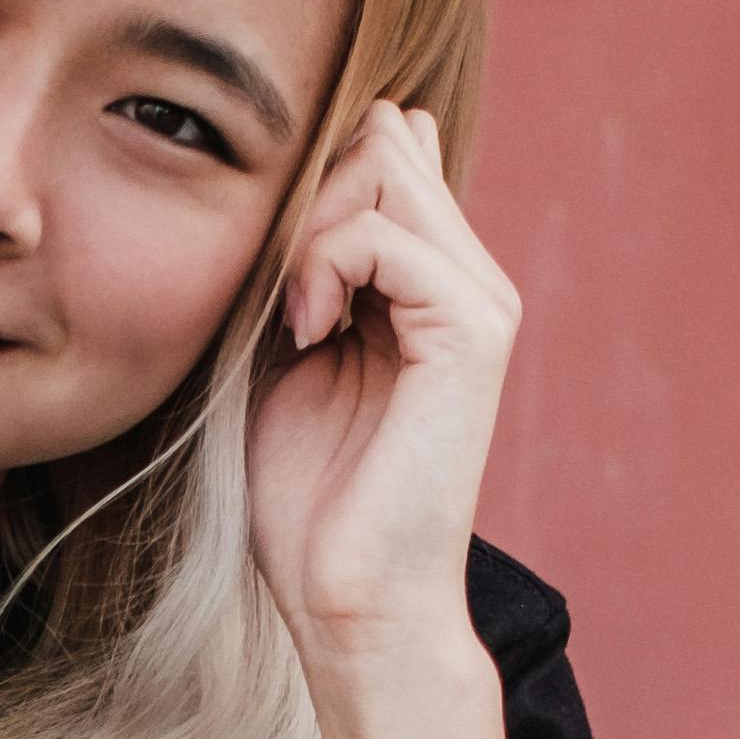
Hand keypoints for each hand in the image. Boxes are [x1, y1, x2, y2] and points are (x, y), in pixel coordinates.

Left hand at [242, 95, 522, 659]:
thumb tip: (296, 176)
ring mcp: (480, 298)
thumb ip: (297, 263)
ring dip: (306, 230)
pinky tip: (305, 333)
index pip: (381, 146)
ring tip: (290, 317)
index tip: (259, 271)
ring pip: (384, 167)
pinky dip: (322, 268)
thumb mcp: (281, 347)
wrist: (346, 598)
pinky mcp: (474, 330)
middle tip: (269, 293)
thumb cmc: (308, 495)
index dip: (304, 180)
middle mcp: (466, 276)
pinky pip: (386, 233)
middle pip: (380, 140)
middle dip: (301, 194)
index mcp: (430, 277)